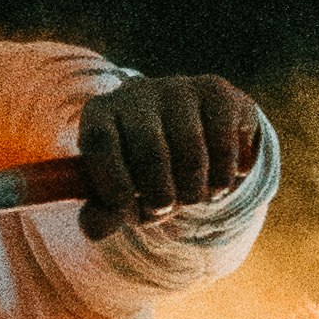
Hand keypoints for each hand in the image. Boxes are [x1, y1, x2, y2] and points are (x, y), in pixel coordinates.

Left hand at [75, 74, 262, 236]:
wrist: (196, 132)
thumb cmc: (147, 169)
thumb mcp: (123, 192)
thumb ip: (105, 212)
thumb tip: (94, 229)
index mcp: (102, 113)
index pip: (99, 141)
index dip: (112, 181)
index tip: (125, 208)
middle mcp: (138, 93)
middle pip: (149, 153)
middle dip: (159, 195)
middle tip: (163, 207)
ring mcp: (179, 89)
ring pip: (191, 155)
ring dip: (195, 192)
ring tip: (192, 193)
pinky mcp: (217, 92)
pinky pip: (224, 148)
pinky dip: (223, 177)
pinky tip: (217, 176)